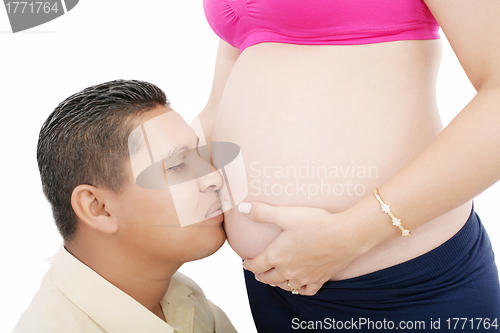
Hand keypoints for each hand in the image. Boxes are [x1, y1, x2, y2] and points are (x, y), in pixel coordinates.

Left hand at [240, 202, 368, 295]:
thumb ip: (262, 212)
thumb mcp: (285, 214)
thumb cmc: (315, 223)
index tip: (246, 262)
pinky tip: (299, 285)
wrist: (345, 235)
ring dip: (277, 283)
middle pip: (268, 278)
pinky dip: (299, 289)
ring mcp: (304, 277)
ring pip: (285, 286)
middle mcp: (288, 271)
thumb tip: (242, 208)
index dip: (248, 264)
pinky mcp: (319, 279)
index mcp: (276, 256)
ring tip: (275, 278)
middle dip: (260, 275)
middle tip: (257, 271)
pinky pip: (306, 291)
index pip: (255, 265)